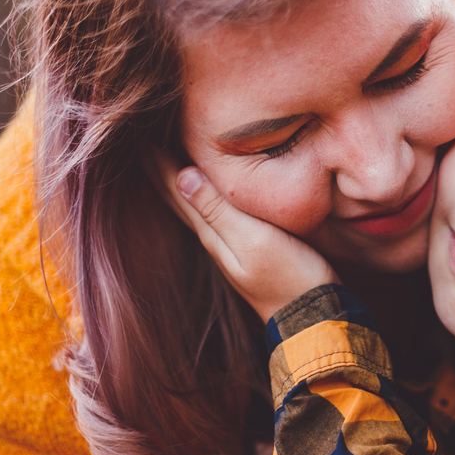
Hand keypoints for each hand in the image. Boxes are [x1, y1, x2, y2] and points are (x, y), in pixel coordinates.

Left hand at [157, 155, 339, 320]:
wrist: (316, 320)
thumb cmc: (291, 277)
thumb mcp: (255, 239)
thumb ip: (220, 210)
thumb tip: (181, 175)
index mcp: (212, 234)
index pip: (178, 191)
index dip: (158, 163)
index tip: (139, 135)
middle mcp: (215, 241)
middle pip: (181, 200)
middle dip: (162, 172)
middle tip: (142, 142)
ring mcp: (232, 249)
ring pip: (196, 209)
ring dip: (179, 185)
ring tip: (165, 162)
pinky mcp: (251, 251)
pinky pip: (216, 216)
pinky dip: (203, 199)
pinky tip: (208, 195)